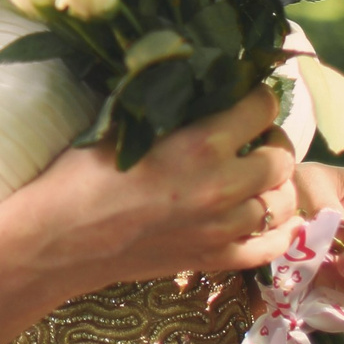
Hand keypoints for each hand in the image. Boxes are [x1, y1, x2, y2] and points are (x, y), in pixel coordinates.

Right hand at [9, 88, 300, 297]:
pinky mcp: (215, 260)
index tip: (247, 96)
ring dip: (275, 184)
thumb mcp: (125, 125)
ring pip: (283, 202)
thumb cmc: (81, 173)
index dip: (258, 97)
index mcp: (200, 144)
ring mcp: (222, 229)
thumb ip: (171, 108)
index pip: (261, 108)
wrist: (60, 238)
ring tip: (257, 175)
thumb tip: (199, 82)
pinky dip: (280, 231)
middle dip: (272, 140)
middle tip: (253, 136)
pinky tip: (271, 217)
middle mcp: (222, 187)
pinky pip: (271, 248)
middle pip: (281, 158)